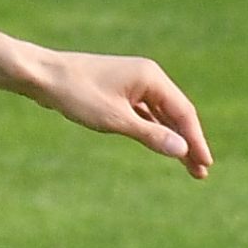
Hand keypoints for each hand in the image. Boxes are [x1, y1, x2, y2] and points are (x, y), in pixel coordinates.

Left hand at [30, 50, 212, 177]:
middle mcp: (147, 77)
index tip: (205, 164)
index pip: (183, 113)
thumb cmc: (76, 94)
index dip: (195, 140)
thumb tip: (182, 150)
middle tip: (200, 172)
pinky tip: (160, 145)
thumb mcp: (115, 120)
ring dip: (172, 138)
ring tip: (185, 164)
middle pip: (175, 114)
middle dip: (188, 143)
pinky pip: (145, 113)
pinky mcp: (119, 91)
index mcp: (151, 77)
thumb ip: (150, 135)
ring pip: (160, 114)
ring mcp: (132, 83)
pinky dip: (154, 129)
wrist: (42, 76)